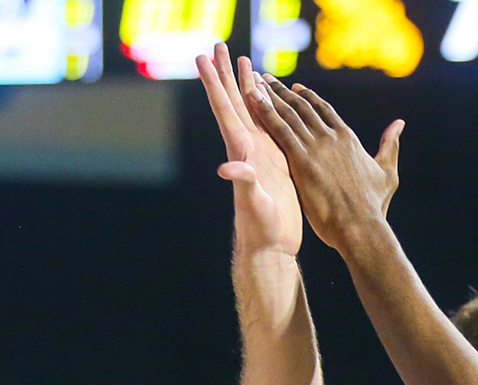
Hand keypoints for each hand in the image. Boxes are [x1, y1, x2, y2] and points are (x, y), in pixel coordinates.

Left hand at [197, 45, 300, 256]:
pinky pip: (270, 126)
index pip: (224, 109)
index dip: (213, 82)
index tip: (202, 57)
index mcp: (240, 151)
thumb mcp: (253, 205)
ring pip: (251, 110)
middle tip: (218, 45)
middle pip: (233, 102)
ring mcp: (260, 153)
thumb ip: (243, 183)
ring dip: (245, 85)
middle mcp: (246, 148)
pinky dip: (268, 106)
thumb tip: (227, 168)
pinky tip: (269, 96)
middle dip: (226, 73)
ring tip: (243, 60)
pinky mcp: (275, 161)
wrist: (271, 246)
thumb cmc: (261, 229)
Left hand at [246, 76, 403, 254]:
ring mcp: (316, 147)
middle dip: (282, 91)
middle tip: (266, 78)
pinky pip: (280, 131)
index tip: (295, 87)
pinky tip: (254, 100)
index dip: (308, 97)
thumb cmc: (374, 205)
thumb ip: (390, 145)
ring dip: (270, 96)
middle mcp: (331, 136)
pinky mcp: (302, 161)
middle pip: (302, 107)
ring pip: (289, 113)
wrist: (361, 226)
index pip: (324, 110)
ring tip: (255, 82)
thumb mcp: (387, 171)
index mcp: (348, 138)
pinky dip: (267, 113)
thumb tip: (399, 123)